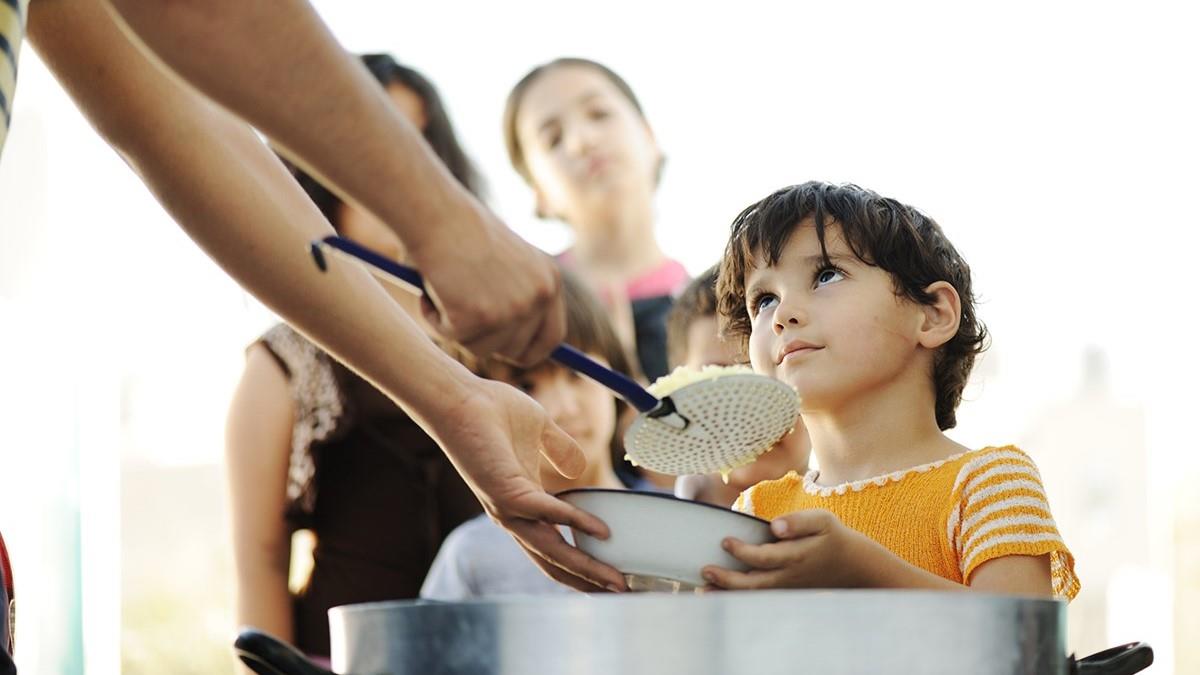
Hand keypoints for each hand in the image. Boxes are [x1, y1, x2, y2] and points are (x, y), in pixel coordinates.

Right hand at [409, 206, 565, 365]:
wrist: (437, 212)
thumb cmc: (463, 230)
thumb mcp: (508, 263)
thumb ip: (517, 297)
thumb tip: (513, 341)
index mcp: (550, 281)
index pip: (552, 337)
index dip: (530, 351)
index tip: (510, 355)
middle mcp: (537, 297)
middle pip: (514, 350)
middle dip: (485, 339)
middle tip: (460, 311)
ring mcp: (510, 310)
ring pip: (479, 347)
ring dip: (456, 327)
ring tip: (443, 289)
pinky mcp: (476, 317)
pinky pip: (450, 336)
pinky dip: (434, 317)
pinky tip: (431, 287)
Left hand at [429, 377, 626, 591]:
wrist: (462, 399)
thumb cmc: (494, 411)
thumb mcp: (541, 432)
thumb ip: (561, 451)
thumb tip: (577, 468)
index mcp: (524, 505)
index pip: (555, 548)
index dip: (583, 566)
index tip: (612, 577)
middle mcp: (515, 515)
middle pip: (556, 562)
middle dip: (590, 581)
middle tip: (622, 595)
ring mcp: (509, 509)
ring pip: (553, 550)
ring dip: (586, 568)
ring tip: (615, 580)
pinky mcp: (507, 493)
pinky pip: (548, 513)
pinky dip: (575, 522)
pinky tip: (600, 532)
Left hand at [701, 509, 882, 589]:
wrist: (852, 566)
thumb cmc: (832, 537)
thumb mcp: (822, 520)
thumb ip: (798, 521)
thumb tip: (775, 526)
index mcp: (795, 556)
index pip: (765, 557)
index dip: (743, 552)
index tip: (725, 541)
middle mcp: (788, 577)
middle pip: (754, 583)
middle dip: (727, 580)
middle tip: (705, 571)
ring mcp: (786, 588)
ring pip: (754, 596)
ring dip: (727, 594)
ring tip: (702, 591)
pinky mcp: (784, 593)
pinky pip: (758, 599)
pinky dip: (737, 598)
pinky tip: (718, 595)